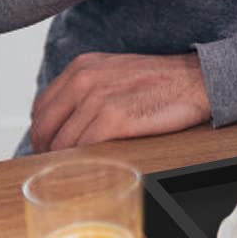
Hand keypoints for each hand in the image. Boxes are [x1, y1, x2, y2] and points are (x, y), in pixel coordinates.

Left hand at [29, 51, 210, 152]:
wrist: (196, 80)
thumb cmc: (159, 81)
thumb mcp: (114, 72)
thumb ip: (86, 89)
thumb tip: (64, 121)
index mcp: (82, 67)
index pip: (41, 107)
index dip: (41, 133)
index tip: (47, 148)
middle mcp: (84, 79)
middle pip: (45, 127)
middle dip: (46, 151)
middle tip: (55, 166)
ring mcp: (98, 98)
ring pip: (62, 142)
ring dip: (65, 161)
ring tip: (75, 170)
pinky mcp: (114, 118)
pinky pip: (83, 148)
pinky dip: (82, 161)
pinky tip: (91, 167)